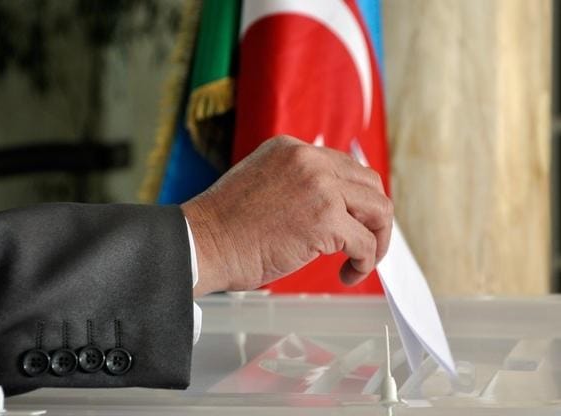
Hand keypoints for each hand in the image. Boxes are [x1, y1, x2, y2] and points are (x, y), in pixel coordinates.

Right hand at [181, 136, 392, 296]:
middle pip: (370, 184)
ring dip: (376, 239)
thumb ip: (296, 184)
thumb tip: (332, 207)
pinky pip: (366, 242)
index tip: (354, 223)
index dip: (356, 200)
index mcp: (292, 149)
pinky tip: (348, 274)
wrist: (202, 244)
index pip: (346, 168)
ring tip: (360, 261)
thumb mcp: (263, 185)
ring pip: (378, 210)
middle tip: (363, 244)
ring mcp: (320, 186)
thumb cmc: (225, 227)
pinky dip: (364, 263)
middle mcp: (310, 160)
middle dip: (373, 218)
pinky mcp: (326, 218)